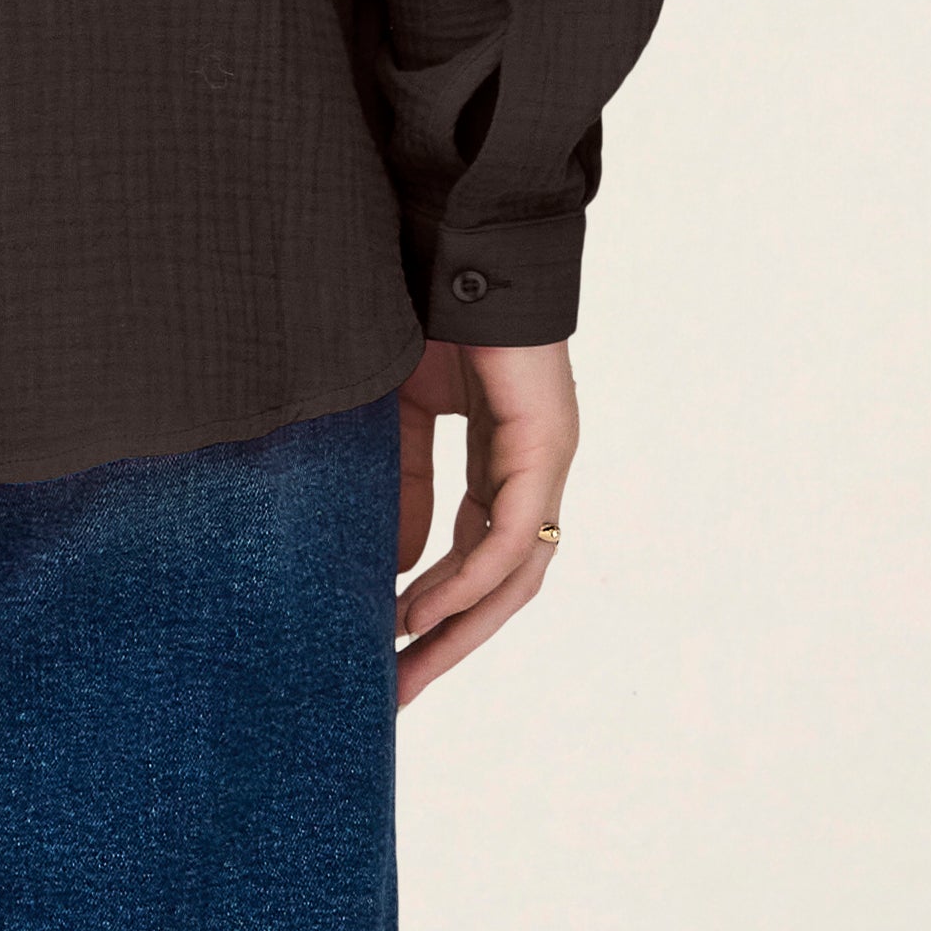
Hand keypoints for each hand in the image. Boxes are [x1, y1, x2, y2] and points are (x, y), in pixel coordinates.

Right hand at [394, 334, 573, 710]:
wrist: (453, 240)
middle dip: (450, 640)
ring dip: (461, 625)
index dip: (436, 612)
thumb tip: (397, 569)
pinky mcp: (545, 443)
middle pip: (503, 584)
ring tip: (407, 661)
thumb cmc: (424, 314)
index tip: (386, 654)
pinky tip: (423, 609)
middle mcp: (532, 469)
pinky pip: (510, 535)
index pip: (476, 558)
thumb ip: (402, 489)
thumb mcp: (398, 419)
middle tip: (400, 690)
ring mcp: (545, 458)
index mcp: (500, 461)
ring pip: (516, 572)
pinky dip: (470, 578)